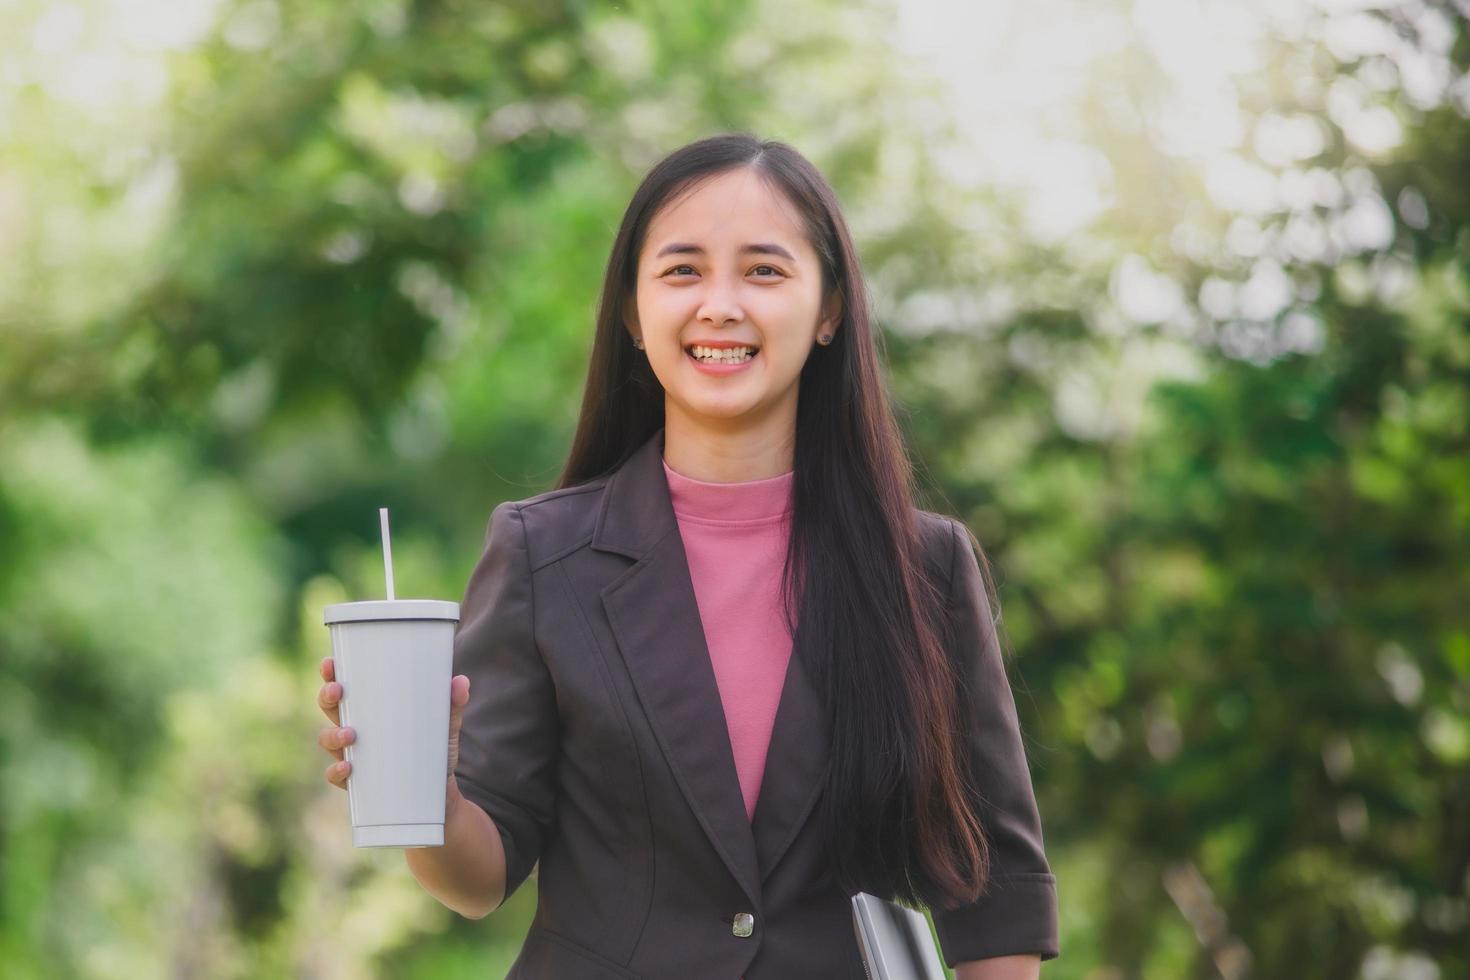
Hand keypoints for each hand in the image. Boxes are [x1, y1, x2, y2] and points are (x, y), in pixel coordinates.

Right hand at [316, 657, 471, 790]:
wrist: (437, 793)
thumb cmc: (433, 750)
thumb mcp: (444, 726)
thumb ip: (452, 705)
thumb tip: (461, 682)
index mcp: (370, 709)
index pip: (344, 687)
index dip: (331, 674)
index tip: (330, 662)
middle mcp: (355, 729)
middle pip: (330, 708)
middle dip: (327, 697)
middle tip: (337, 692)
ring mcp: (353, 755)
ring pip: (328, 740)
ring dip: (333, 735)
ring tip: (350, 734)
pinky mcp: (358, 782)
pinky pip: (335, 776)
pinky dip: (337, 771)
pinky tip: (347, 767)